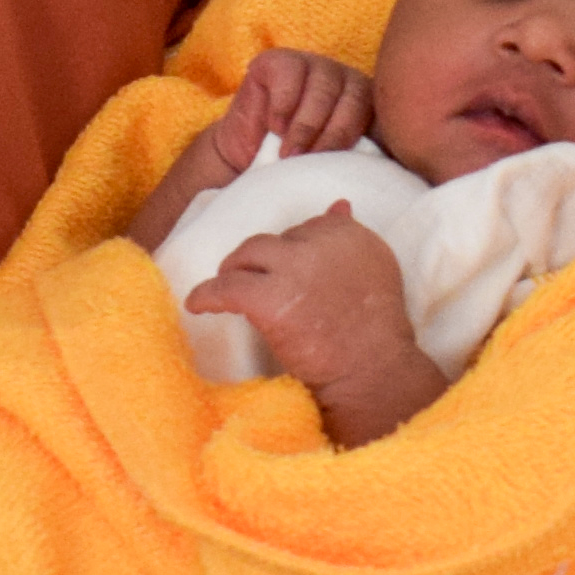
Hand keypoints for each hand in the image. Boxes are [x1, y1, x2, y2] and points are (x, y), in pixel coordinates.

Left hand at [206, 211, 446, 444]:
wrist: (372, 368)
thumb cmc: (377, 330)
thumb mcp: (376, 267)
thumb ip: (351, 235)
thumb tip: (338, 205)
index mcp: (346, 233)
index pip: (305, 227)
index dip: (292, 248)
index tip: (286, 266)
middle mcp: (318, 243)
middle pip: (274, 240)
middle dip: (262, 259)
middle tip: (255, 279)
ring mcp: (292, 269)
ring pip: (247, 254)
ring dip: (234, 269)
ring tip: (228, 284)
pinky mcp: (270, 300)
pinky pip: (226, 288)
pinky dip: (206, 295)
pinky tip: (197, 304)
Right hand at [218, 46, 377, 163]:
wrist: (244, 162)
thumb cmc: (292, 169)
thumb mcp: (330, 171)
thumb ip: (359, 169)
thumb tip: (388, 186)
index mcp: (367, 106)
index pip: (382, 114)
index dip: (364, 142)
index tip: (344, 171)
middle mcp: (345, 82)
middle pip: (355, 99)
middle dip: (333, 136)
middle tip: (310, 162)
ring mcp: (314, 67)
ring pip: (324, 87)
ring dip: (306, 126)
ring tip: (289, 154)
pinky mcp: (279, 61)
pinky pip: (291, 74)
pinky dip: (284, 103)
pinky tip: (274, 127)